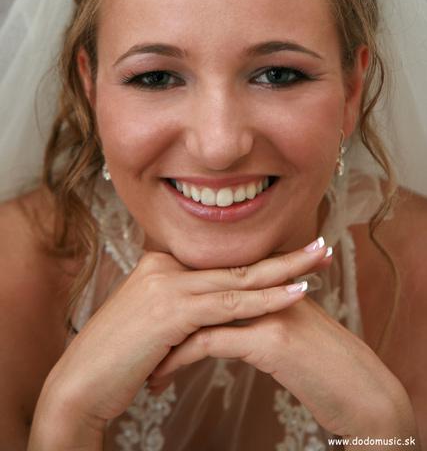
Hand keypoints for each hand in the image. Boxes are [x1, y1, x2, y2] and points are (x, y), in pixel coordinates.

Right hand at [30, 236, 330, 444]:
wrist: (81, 381)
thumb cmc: (119, 358)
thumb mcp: (154, 323)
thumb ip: (183, 309)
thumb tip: (217, 312)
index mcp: (161, 263)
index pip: (221, 260)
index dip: (261, 259)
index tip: (295, 257)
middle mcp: (164, 264)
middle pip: (234, 260)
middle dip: (282, 254)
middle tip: (321, 245)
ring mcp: (167, 284)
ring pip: (237, 278)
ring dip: (284, 270)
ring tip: (320, 260)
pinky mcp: (170, 308)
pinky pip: (229, 304)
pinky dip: (266, 298)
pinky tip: (295, 294)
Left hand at [148, 273, 417, 440]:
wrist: (363, 390)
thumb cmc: (324, 367)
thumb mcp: (287, 333)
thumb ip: (257, 317)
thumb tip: (223, 323)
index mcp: (268, 286)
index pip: (212, 284)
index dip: (180, 304)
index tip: (154, 327)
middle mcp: (265, 290)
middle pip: (200, 294)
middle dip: (164, 321)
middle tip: (137, 341)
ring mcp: (268, 310)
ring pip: (198, 315)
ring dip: (165, 341)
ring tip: (141, 364)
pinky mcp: (271, 338)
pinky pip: (209, 343)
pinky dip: (178, 360)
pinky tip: (159, 379)